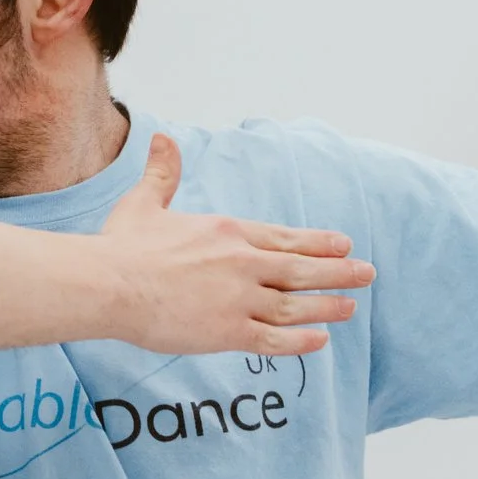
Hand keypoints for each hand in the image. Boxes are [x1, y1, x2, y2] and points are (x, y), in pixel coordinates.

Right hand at [98, 134, 371, 355]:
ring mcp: (239, 300)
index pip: (283, 237)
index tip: (343, 244)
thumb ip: (162, 174)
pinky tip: (319, 341)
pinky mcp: (228, 333)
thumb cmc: (122, 246)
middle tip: (367, 274)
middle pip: (301, 269)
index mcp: (227, 232)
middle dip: (338, 271)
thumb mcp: (145, 203)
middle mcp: (242, 263)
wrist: (110, 285)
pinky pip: (275, 339)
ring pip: (295, 304)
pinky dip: (301, 341)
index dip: (316, 242)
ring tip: (350, 307)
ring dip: (327, 305)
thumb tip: (161, 137)